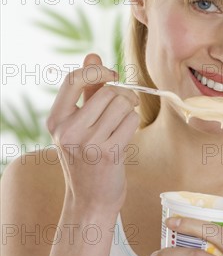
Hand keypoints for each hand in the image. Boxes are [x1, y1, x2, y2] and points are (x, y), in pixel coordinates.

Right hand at [46, 53, 139, 211]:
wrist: (91, 200)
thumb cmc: (86, 159)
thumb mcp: (78, 126)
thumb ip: (86, 92)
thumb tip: (93, 55)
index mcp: (55, 121)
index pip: (74, 79)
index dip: (97, 71)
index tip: (111, 75)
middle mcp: (68, 131)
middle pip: (107, 91)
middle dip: (122, 94)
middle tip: (125, 105)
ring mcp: (88, 143)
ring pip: (121, 104)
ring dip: (129, 109)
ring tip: (124, 121)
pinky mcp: (108, 153)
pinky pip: (131, 121)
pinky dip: (133, 123)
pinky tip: (126, 135)